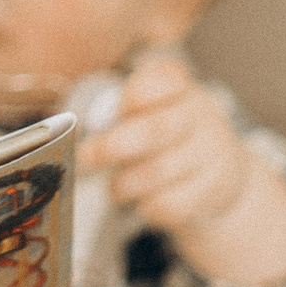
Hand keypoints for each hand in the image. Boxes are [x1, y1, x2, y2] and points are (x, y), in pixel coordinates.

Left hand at [98, 55, 285, 286]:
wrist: (219, 170)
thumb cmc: (164, 136)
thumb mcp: (146, 110)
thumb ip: (114, 113)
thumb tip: (66, 130)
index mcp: (178, 85)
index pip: (164, 79)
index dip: (136, 97)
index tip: (119, 112)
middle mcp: (200, 113)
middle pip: (156, 130)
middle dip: (113, 147)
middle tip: (86, 158)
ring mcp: (213, 151)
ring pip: (156, 173)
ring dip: (124, 184)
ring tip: (117, 187)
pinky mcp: (216, 188)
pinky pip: (169, 204)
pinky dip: (147, 207)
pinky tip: (144, 201)